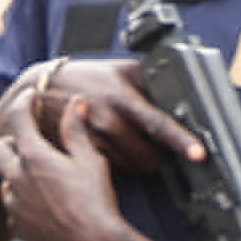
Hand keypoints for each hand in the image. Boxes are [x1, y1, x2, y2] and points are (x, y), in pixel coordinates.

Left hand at [0, 72, 151, 240]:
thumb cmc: (95, 201)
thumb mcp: (90, 160)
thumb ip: (77, 130)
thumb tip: (75, 102)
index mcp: (33, 157)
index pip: (17, 119)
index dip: (23, 103)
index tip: (30, 98)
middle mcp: (16, 178)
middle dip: (9, 142)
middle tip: (32, 143)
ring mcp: (14, 204)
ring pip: (5, 180)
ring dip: (19, 174)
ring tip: (46, 179)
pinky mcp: (18, 227)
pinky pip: (13, 207)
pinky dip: (24, 201)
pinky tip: (48, 205)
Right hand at [23, 59, 200, 180]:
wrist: (40, 90)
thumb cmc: (86, 79)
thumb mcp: (119, 70)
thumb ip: (149, 80)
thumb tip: (181, 93)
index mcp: (124, 98)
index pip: (159, 122)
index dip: (181, 140)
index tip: (199, 154)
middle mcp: (109, 121)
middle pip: (148, 158)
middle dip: (155, 157)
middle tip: (148, 144)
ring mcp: (95, 140)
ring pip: (132, 168)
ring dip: (136, 162)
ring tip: (122, 142)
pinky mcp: (82, 154)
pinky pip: (112, 170)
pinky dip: (117, 164)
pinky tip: (108, 148)